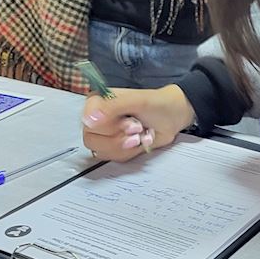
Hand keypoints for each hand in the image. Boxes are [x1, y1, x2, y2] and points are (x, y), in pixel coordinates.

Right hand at [80, 85, 195, 162]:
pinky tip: (139, 141)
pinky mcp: (113, 147)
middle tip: (137, 128)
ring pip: (102, 151)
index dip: (107, 127)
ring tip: (140, 134)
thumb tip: (89, 119)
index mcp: (98, 101)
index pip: (87, 120)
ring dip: (125, 145)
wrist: (172, 117)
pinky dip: (130, 152)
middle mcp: (97, 118)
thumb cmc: (156, 104)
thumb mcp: (137, 101)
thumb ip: (112, 107)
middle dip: (118, 137)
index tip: (127, 124)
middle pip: (92, 139)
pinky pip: (113, 157)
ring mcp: (104, 134)